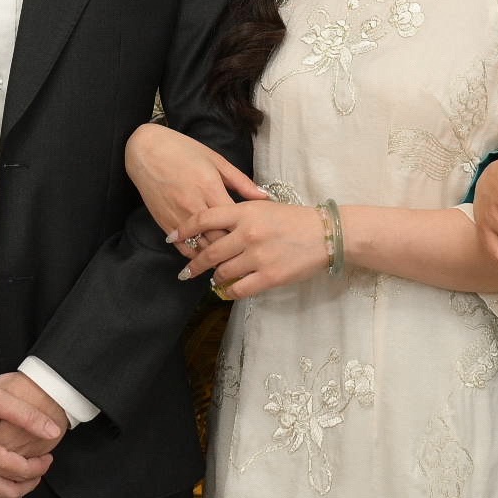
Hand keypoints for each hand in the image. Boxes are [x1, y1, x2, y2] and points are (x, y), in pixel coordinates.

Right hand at [127, 122, 266, 253]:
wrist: (146, 150)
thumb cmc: (183, 151)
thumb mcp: (216, 160)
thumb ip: (241, 182)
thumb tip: (265, 197)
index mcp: (210, 188)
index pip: (233, 222)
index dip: (247, 234)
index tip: (258, 242)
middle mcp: (194, 205)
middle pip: (218, 239)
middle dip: (233, 251)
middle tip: (248, 258)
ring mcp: (177, 216)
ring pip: (200, 247)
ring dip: (215, 258)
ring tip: (229, 264)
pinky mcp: (164, 223)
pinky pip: (182, 247)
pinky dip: (195, 255)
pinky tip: (206, 259)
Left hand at [180, 196, 330, 300]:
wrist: (324, 234)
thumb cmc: (292, 219)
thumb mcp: (262, 206)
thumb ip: (237, 214)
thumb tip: (211, 227)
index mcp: (245, 212)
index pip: (204, 219)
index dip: (184, 229)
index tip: (172, 238)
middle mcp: (248, 234)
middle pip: (209, 252)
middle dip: (194, 264)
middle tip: (186, 271)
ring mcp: (258, 257)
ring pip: (222, 272)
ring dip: (215, 277)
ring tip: (214, 278)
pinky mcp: (269, 277)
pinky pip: (239, 289)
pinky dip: (229, 291)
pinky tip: (226, 291)